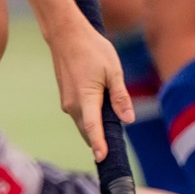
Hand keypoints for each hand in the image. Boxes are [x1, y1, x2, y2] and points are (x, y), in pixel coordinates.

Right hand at [49, 14, 130, 160]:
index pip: (93, 128)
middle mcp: (73, 104)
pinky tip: (101, 113)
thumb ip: (120, 97)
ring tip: (111, 134)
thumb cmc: (92, 49)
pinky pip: (80, 114)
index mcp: (86, 98)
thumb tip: (128, 119)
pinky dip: (89, 119)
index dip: (99, 144)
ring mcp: (67, 101)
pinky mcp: (66, 97)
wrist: (66, 34)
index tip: (103, 159)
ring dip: (95, 129)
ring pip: (83, 123)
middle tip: (115, 153)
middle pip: (88, 131)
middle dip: (99, 142)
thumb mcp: (112, 71)